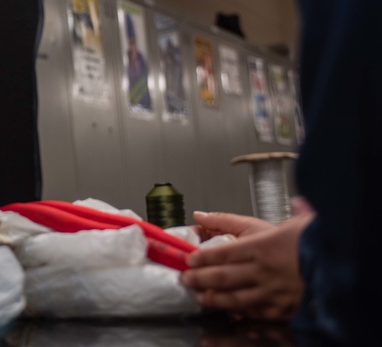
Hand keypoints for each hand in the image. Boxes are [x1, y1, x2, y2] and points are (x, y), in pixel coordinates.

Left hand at [181, 210, 312, 320]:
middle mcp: (264, 270)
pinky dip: (241, 312)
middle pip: (223, 277)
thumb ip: (233, 219)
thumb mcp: (276, 220)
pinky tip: (231, 311)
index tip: (189, 259)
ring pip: (236, 298)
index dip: (201, 258)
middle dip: (200, 279)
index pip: (221, 253)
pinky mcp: (286, 307)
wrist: (343, 263)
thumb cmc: (312, 239)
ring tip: (201, 297)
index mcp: (261, 246)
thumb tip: (201, 214)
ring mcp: (274, 291)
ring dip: (215, 298)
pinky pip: (257, 312)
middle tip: (186, 278)